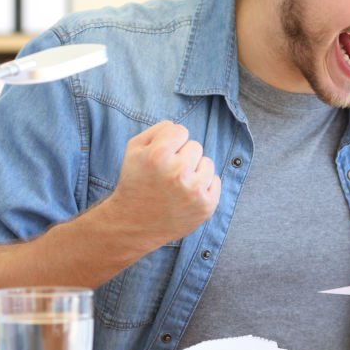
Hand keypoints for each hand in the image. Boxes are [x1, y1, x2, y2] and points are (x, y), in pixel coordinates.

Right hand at [108, 121, 220, 249]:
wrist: (134, 224)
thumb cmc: (135, 182)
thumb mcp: (134, 151)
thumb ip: (156, 131)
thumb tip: (177, 125)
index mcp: (158, 155)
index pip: (180, 130)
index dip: (170, 143)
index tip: (162, 156)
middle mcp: (178, 172)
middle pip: (195, 146)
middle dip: (183, 157)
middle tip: (167, 174)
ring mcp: (194, 191)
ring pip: (207, 162)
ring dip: (195, 170)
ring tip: (177, 185)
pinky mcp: (206, 206)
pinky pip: (215, 181)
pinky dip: (204, 186)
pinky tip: (186, 195)